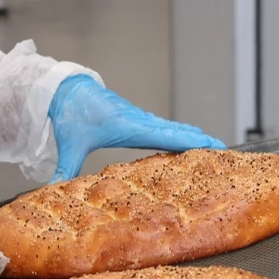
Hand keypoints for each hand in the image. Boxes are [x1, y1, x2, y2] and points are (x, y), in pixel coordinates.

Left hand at [47, 74, 224, 181]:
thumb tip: (56, 190)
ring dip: (189, 135)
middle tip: (222, 147)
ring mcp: (137, 117)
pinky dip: (175, 132)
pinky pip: (160, 125)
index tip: (213, 145)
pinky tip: (180, 139)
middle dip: (199, 139)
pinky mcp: (132, 117)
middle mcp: (138, 120)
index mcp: (129, 126)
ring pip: (170, 127)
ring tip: (209, 144)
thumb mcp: (69, 145)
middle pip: (176, 130)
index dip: (191, 142)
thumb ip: (66, 169)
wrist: (64, 88)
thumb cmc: (70, 113)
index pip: (167, 135)